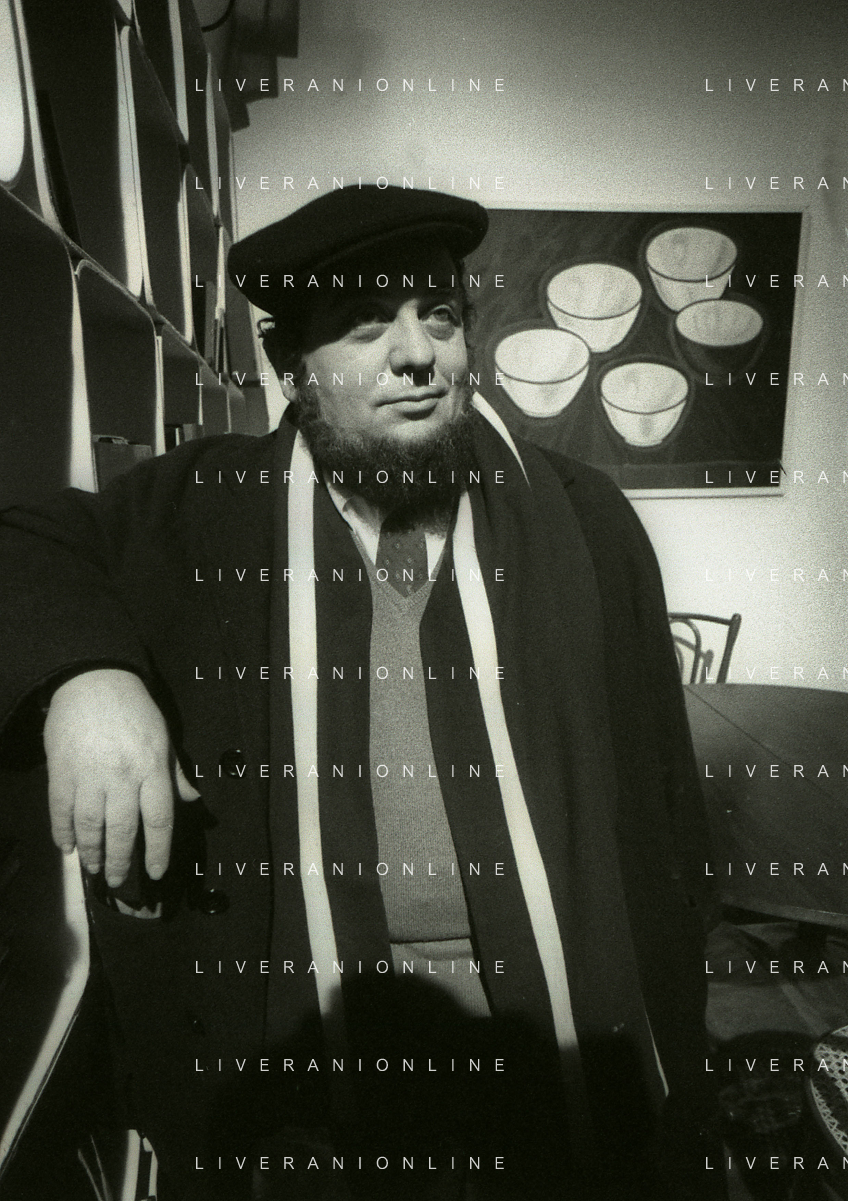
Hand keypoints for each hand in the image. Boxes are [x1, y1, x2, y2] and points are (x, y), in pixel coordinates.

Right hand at [43, 668, 199, 886]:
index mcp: (152, 768)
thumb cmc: (135, 709)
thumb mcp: (164, 737)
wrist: (93, 680)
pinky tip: (67, 847)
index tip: (155, 873)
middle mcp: (123, 776)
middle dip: (121, 862)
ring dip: (92, 852)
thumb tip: (192, 801)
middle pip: (123, 830)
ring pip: (90, 826)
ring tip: (94, 868)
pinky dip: (63, 833)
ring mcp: (89, 775)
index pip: (160, 820)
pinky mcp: (61, 771)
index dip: (158, 851)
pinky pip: (61, 811)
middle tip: (118, 882)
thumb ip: (176, 773)